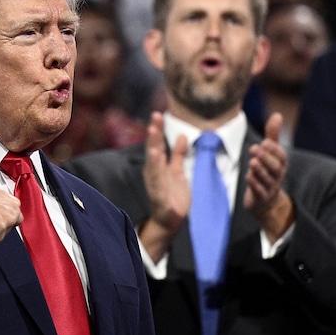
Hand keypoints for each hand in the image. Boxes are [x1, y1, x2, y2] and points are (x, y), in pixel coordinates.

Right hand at [139, 112, 188, 261]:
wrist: (169, 220)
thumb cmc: (172, 195)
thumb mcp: (177, 171)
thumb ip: (178, 154)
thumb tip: (182, 135)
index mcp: (157, 166)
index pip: (157, 144)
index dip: (157, 130)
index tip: (158, 114)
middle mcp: (153, 174)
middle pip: (153, 152)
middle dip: (153, 138)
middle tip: (154, 121)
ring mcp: (155, 186)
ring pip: (153, 170)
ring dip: (153, 158)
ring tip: (155, 146)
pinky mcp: (160, 199)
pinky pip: (158, 188)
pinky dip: (157, 181)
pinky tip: (158, 174)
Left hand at [244, 112, 293, 240]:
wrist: (265, 201)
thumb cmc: (266, 172)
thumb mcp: (269, 153)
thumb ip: (272, 135)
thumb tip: (277, 115)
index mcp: (280, 164)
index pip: (281, 156)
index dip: (274, 150)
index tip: (265, 142)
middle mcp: (277, 176)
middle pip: (276, 167)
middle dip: (266, 158)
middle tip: (255, 149)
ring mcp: (270, 187)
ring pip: (268, 179)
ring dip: (260, 170)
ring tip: (252, 161)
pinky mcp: (261, 197)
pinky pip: (260, 191)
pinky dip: (255, 184)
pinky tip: (248, 176)